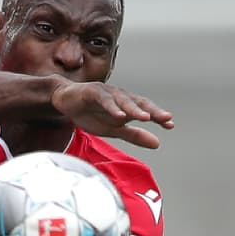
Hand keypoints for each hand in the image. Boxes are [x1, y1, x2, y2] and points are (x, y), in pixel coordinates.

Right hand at [51, 81, 173, 148]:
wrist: (65, 101)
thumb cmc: (90, 114)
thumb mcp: (113, 130)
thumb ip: (134, 135)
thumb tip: (158, 143)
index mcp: (127, 105)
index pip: (146, 110)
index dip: (158, 116)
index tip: (170, 125)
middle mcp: (120, 97)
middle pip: (139, 103)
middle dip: (153, 111)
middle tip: (165, 118)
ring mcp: (107, 93)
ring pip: (123, 100)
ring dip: (134, 109)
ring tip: (144, 118)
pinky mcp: (92, 92)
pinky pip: (104, 100)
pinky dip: (112, 107)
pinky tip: (119, 115)